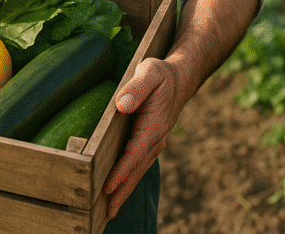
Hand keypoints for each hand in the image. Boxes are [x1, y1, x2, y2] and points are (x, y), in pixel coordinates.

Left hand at [103, 57, 185, 217]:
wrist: (179, 78)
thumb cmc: (161, 74)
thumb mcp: (149, 73)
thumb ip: (136, 88)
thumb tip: (121, 105)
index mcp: (154, 125)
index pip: (135, 153)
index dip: (121, 171)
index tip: (107, 186)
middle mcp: (155, 139)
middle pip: (136, 169)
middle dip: (122, 191)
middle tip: (105, 212)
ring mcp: (154, 142)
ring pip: (137, 169)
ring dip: (124, 189)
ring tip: (108, 209)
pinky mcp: (149, 141)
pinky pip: (138, 163)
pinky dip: (128, 178)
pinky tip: (118, 187)